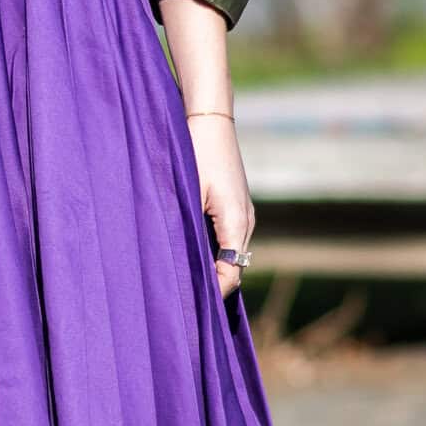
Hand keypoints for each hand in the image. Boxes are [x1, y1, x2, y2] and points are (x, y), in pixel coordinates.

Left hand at [188, 113, 253, 299]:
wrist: (209, 118)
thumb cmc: (194, 153)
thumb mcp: (186, 194)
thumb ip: (186, 230)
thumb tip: (179, 265)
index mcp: (236, 224)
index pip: (230, 275)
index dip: (212, 294)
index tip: (187, 306)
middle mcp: (246, 222)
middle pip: (233, 269)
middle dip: (211, 286)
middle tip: (181, 300)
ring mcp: (243, 214)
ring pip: (231, 255)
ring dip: (212, 269)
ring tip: (183, 281)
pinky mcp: (236, 205)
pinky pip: (228, 239)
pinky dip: (213, 252)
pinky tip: (191, 253)